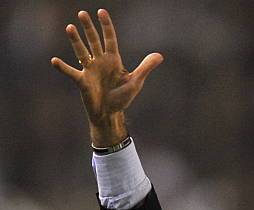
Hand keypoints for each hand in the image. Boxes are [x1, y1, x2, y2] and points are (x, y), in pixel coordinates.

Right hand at [51, 9, 163, 145]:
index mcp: (113, 60)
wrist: (110, 114)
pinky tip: (54, 61)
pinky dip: (63, 67)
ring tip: (70, 28)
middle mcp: (100, 61)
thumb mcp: (135, 82)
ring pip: (81, 52)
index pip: (109, 39)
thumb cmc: (122, 97)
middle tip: (82, 14)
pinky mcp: (82, 81)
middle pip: (93, 41)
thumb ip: (145, 68)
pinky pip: (71, 73)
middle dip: (88, 28)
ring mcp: (90, 70)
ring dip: (75, 41)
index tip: (101, 12)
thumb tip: (160, 56)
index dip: (106, 26)